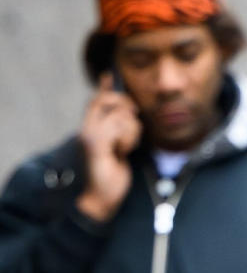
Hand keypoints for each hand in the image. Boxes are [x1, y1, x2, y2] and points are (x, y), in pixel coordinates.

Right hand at [76, 75, 140, 223]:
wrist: (102, 198)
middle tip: (131, 128)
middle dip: (127, 110)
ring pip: (120, 116)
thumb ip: (121, 130)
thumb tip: (128, 111)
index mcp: (91, 128)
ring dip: (132, 133)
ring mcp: (90, 134)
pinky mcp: (96, 143)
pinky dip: (128, 140)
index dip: (106, 87)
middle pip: (109, 101)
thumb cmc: (112, 176)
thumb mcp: (120, 149)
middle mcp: (87, 128)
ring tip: (124, 149)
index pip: (97, 100)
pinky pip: (119, 128)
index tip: (110, 74)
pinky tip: (122, 152)